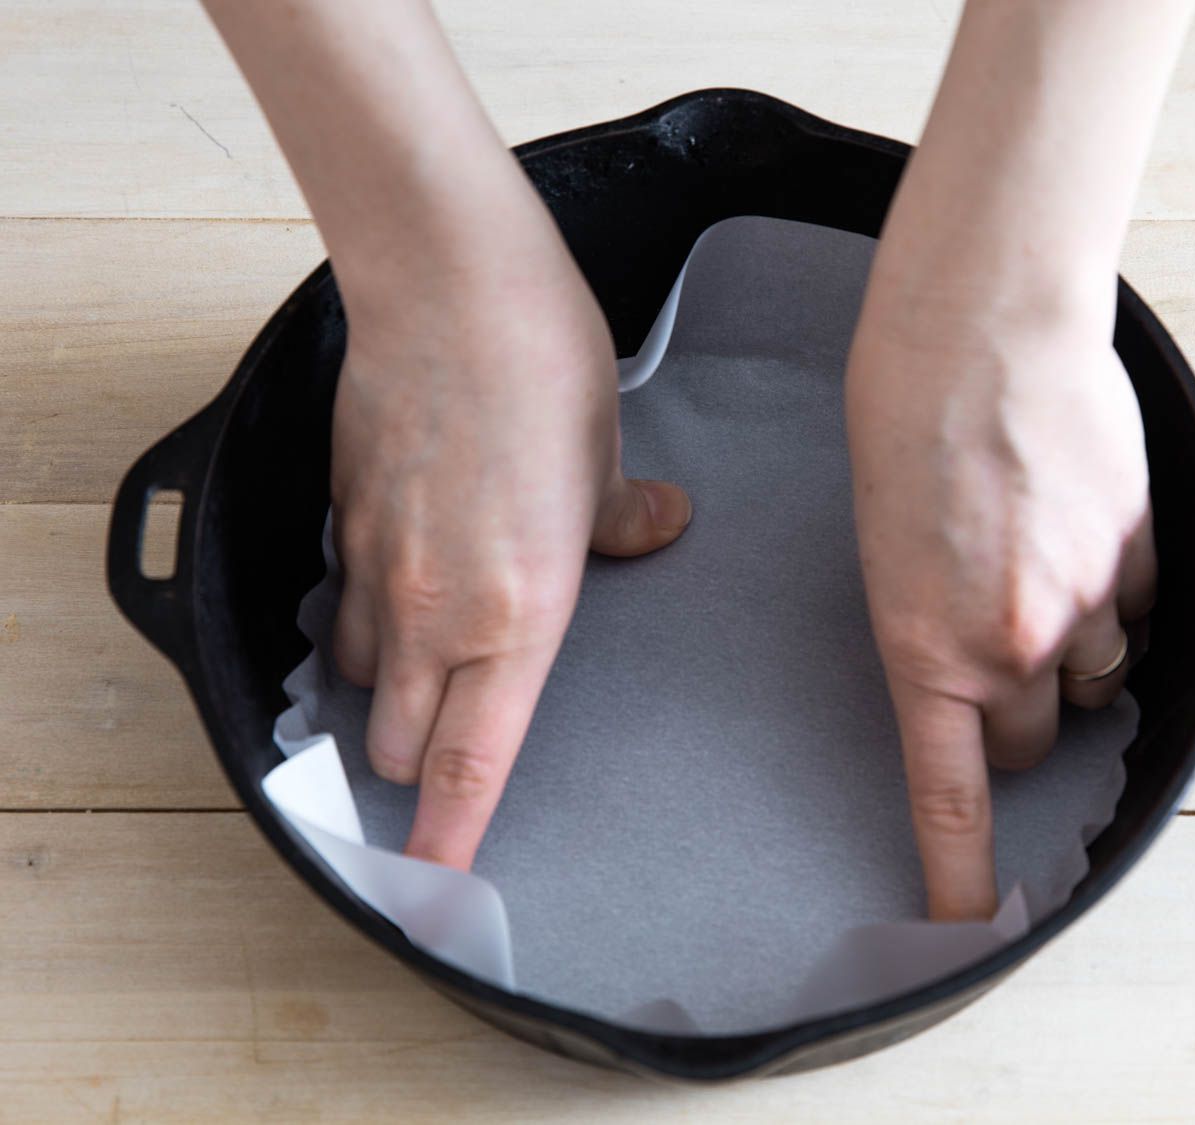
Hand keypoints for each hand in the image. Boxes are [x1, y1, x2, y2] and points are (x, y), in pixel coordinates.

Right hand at [330, 228, 691, 870]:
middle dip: (419, 767)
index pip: (475, 761)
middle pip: (399, 747)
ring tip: (423, 664)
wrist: (448, 283)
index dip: (452, 840)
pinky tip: (397, 581)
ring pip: (357, 682)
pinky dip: (362, 621)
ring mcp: (375, 567)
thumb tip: (656, 530)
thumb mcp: (605, 456)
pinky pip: (338, 607)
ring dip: (387, 694)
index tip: (438, 892)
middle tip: (448, 747)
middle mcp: (436, 609)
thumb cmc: (544, 369)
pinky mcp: (340, 520)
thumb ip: (619, 521)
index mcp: (521, 612)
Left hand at [846, 287, 1155, 921]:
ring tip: (1038, 571)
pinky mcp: (1137, 550)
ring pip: (1096, 681)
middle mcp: (1011, 642)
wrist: (979, 328)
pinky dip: (1114, 591)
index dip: (964, 873)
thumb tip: (979, 669)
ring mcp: (1084, 599)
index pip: (950, 797)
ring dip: (1072, 655)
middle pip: (1033, 741)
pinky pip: (1140, 609)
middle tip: (996, 649)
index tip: (969, 925)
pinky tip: (1077, 531)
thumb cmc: (902, 423)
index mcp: (925, 646)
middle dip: (1018, 715)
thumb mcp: (885, 547)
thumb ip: (935, 625)